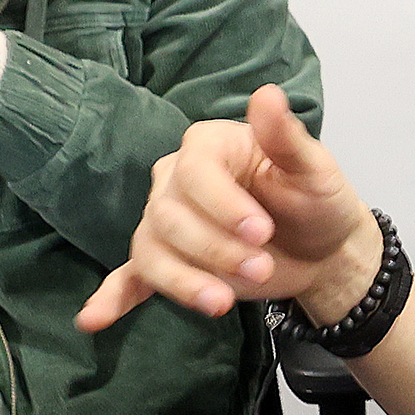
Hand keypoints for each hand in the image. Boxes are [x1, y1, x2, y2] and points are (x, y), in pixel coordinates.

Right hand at [78, 85, 369, 332]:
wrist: (322, 248)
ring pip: (151, 250)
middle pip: (169, 216)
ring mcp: (166, 223)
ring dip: (184, 281)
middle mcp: (176, 179)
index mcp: (209, 146)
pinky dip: (112, 298)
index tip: (262, 232)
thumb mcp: (313, 169)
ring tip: (221, 304)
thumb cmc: (316, 200)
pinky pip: (131, 278)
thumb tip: (268, 94)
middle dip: (214, 249)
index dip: (223, 205)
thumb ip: (286, 138)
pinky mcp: (169, 263)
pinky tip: (92, 320)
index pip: (195, 172)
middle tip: (262, 269)